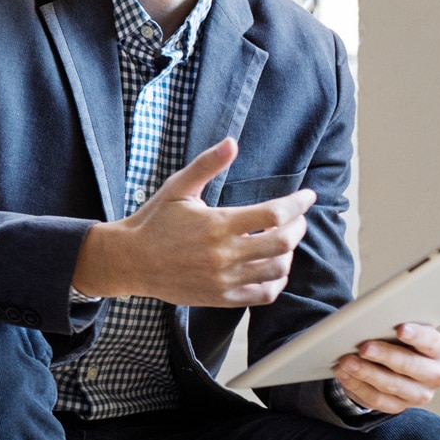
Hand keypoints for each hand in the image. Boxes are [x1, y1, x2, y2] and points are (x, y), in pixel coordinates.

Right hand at [72, 137, 316, 306]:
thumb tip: (232, 142)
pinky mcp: (221, 298)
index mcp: (216, 224)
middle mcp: (223, 254)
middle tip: (298, 219)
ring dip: (289, 254)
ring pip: (277, 270)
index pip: (273, 213)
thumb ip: (207, 164)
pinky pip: (263, 295)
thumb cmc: (154, 220)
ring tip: (284, 242)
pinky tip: (273, 267)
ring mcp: (223, 279)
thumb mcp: (177, 187)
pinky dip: (277, 281)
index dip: (298, 204)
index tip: (307, 197)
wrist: (131, 260)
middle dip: (298, 228)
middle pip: (282, 243)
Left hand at [333, 322, 439, 412]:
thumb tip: (370, 321)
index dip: (417, 336)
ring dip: (366, 372)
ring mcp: (418, 394)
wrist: (391, 363)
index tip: (401, 329)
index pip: (431, 342)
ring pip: (392, 385)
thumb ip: (391, 325)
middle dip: (385, 355)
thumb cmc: (396, 338)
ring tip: (346, 361)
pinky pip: (377, 399)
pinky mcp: (398, 406)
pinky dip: (357, 385)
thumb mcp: (398, 329)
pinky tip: (344, 374)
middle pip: (410, 365)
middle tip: (363, 347)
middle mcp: (435, 374)